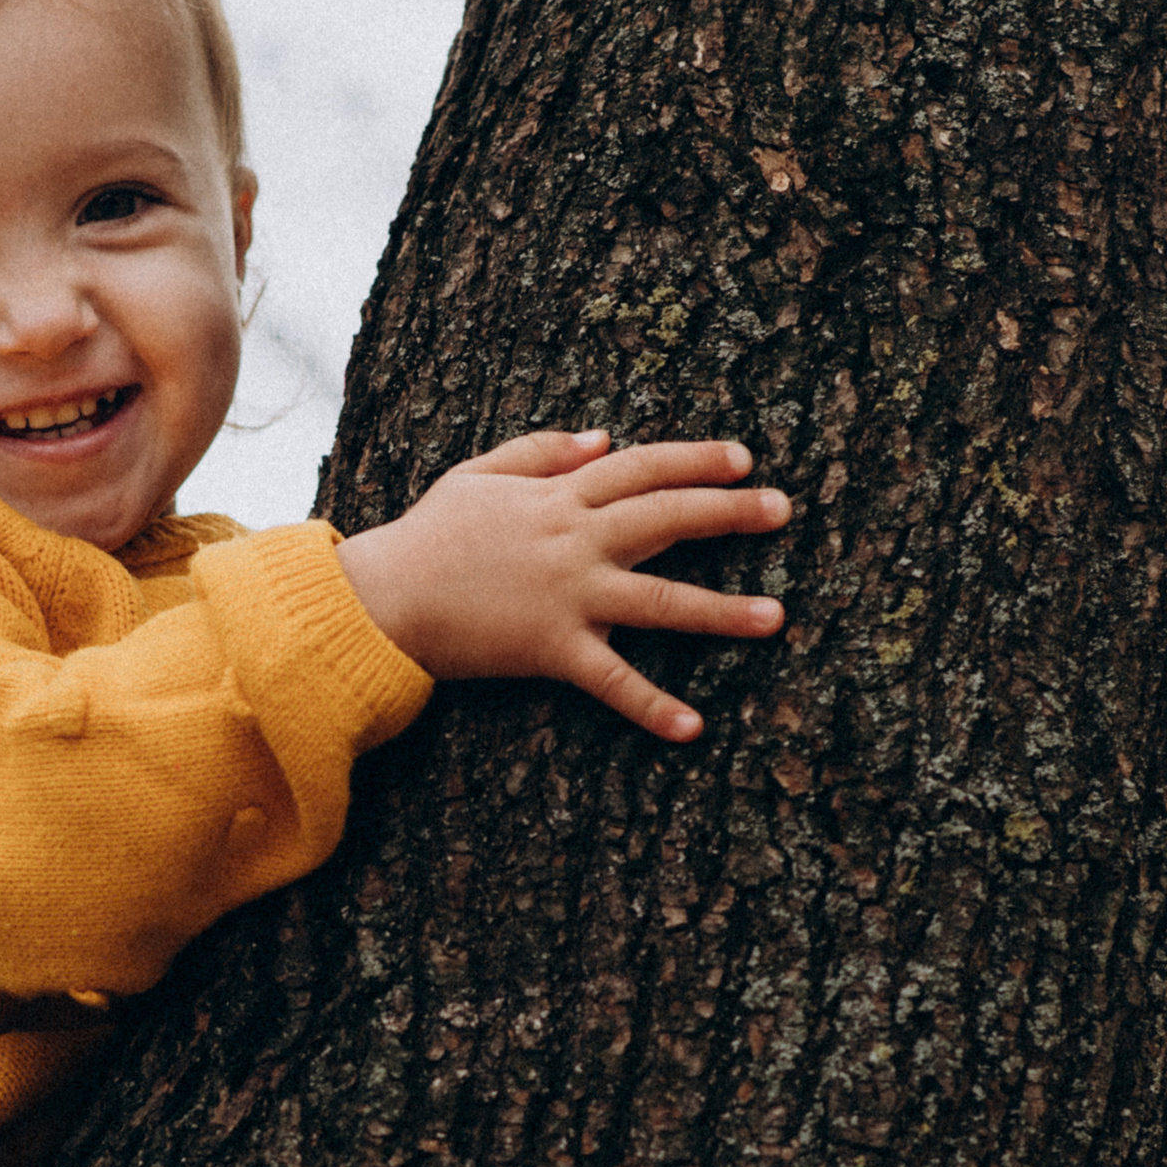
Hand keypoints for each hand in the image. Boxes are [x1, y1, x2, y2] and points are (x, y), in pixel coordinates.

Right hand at [336, 429, 788, 741]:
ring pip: (662, 600)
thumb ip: (540, 451)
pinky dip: (652, 706)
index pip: (644, 467)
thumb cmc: (426, 538)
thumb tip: (604, 438)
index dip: (697, 459)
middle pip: (669, 517)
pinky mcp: (554, 649)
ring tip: (777, 616)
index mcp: (559, 496)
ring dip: (724, 611)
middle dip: (732, 512)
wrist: (382, 598)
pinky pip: (613, 681)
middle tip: (784, 510)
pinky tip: (693, 727)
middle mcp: (575, 540)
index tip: (744, 458)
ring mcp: (570, 595)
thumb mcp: (476, 475)